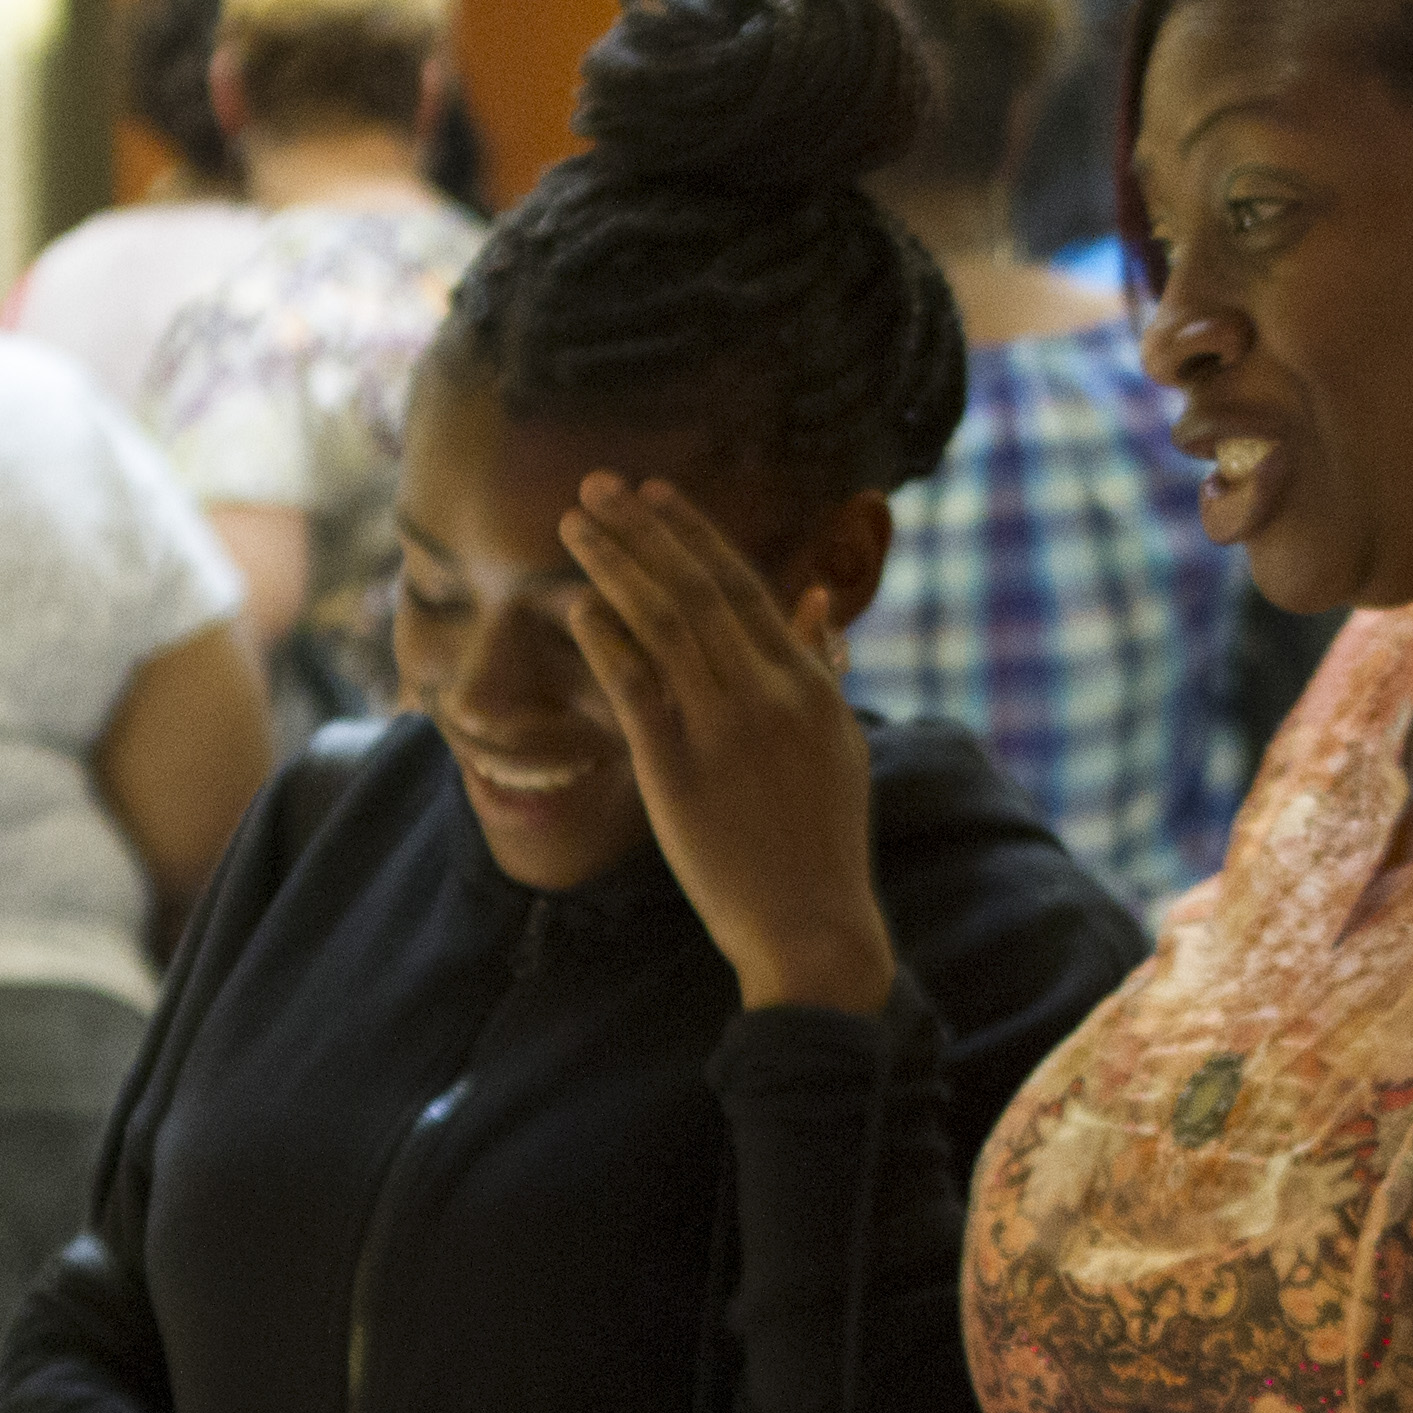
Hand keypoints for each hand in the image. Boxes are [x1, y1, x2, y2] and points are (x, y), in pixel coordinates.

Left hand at [560, 473, 893, 1013]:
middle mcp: (767, 692)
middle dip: (641, 529)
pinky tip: (576, 607)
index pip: (743, 583)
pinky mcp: (678, 768)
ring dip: (613, 566)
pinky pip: (635, 686)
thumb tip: (819, 604)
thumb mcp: (840, 743)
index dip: (691, 532)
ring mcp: (723, 728)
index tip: (652, 494)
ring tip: (572, 526)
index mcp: (806, 682)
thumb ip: (822, 669)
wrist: (811, 926)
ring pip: (662, 622)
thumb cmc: (823, 841)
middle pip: (695, 588)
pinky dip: (605, 640)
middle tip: (595, 486)